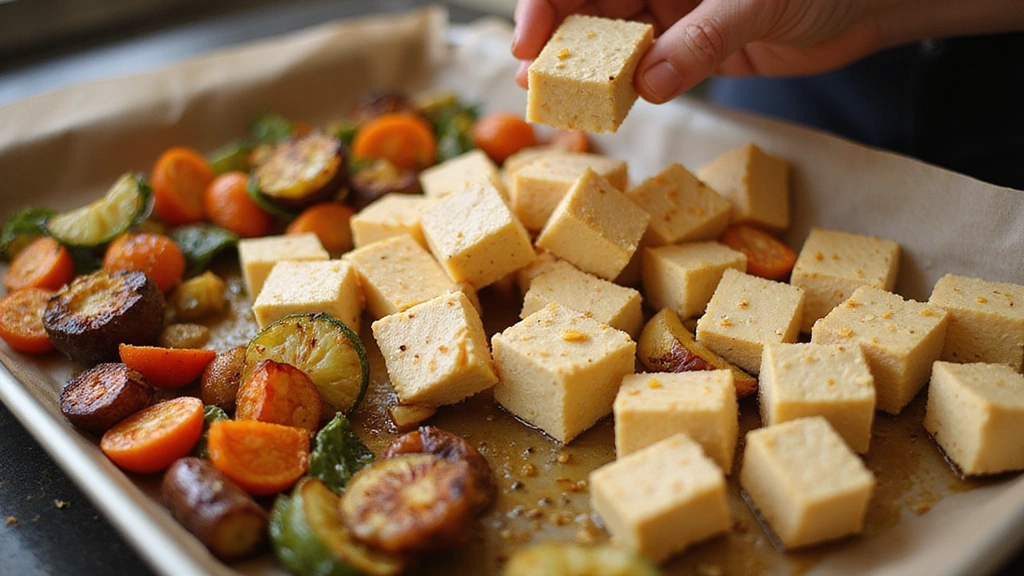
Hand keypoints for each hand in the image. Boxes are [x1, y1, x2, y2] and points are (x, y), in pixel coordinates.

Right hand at [512, 0, 1023, 102]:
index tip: (529, 38)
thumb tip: (649, 83)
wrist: (871, 3)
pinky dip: (628, 89)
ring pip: (614, 41)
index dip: (549, 2)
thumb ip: (702, 39)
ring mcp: (677, 13)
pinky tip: (608, 107)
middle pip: (591, 6)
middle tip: (533, 81)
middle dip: (558, 40)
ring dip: (586, 71)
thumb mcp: (759, 2)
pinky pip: (649, 70)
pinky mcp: (695, 48)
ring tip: (558, 101)